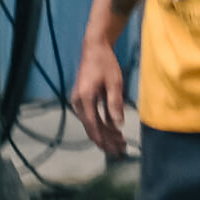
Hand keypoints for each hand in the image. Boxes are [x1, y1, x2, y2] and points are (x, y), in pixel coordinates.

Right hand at [71, 41, 131, 159]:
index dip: (104, 140)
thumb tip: (118, 125)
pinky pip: (92, 116)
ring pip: (92, 123)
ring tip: (120, 143)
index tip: (115, 150)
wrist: (94, 47)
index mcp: (85, 98)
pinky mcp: (84, 98)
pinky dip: (103, 124)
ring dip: (105, 134)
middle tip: (121, 152)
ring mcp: (79, 100)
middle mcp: (78, 101)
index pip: (93, 125)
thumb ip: (115, 105)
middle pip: (91, 127)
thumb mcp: (114, 83)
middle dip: (106, 141)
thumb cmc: (105, 63)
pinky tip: (114, 131)